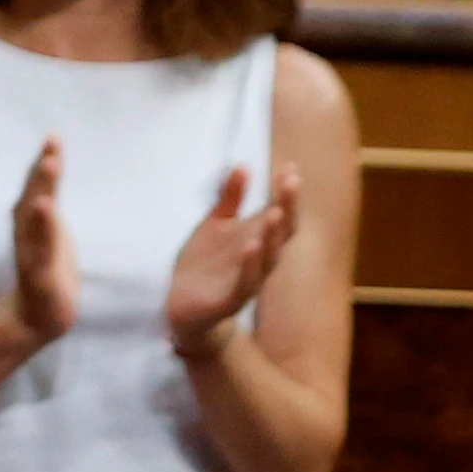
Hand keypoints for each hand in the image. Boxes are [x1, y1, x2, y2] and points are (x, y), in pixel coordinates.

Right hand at [5, 136, 79, 342]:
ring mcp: (31, 253)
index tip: (53, 137)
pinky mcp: (39, 274)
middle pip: (33, 195)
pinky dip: (42, 228)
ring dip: (41, 190)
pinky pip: (41, 248)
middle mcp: (26, 233)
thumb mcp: (50, 232)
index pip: (37, 187)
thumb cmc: (48, 271)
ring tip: (49, 167)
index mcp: (31, 223)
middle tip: (51, 144)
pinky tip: (45, 208)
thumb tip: (48, 171)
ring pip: (34, 218)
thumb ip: (46, 205)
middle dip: (42, 170)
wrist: (39, 317)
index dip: (43, 161)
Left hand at [163, 161, 299, 355]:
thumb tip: (243, 165)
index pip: (280, 214)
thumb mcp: (214, 225)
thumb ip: (229, 198)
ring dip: (272, 236)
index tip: (290, 168)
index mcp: (257, 239)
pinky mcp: (230, 299)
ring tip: (274, 212)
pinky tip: (250, 246)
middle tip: (291, 183)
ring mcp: (248, 280)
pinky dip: (250, 264)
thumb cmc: (205, 263)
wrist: (181, 305)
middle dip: (287, 208)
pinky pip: (245, 282)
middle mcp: (259, 259)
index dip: (286, 193)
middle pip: (282, 233)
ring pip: (268, 259)